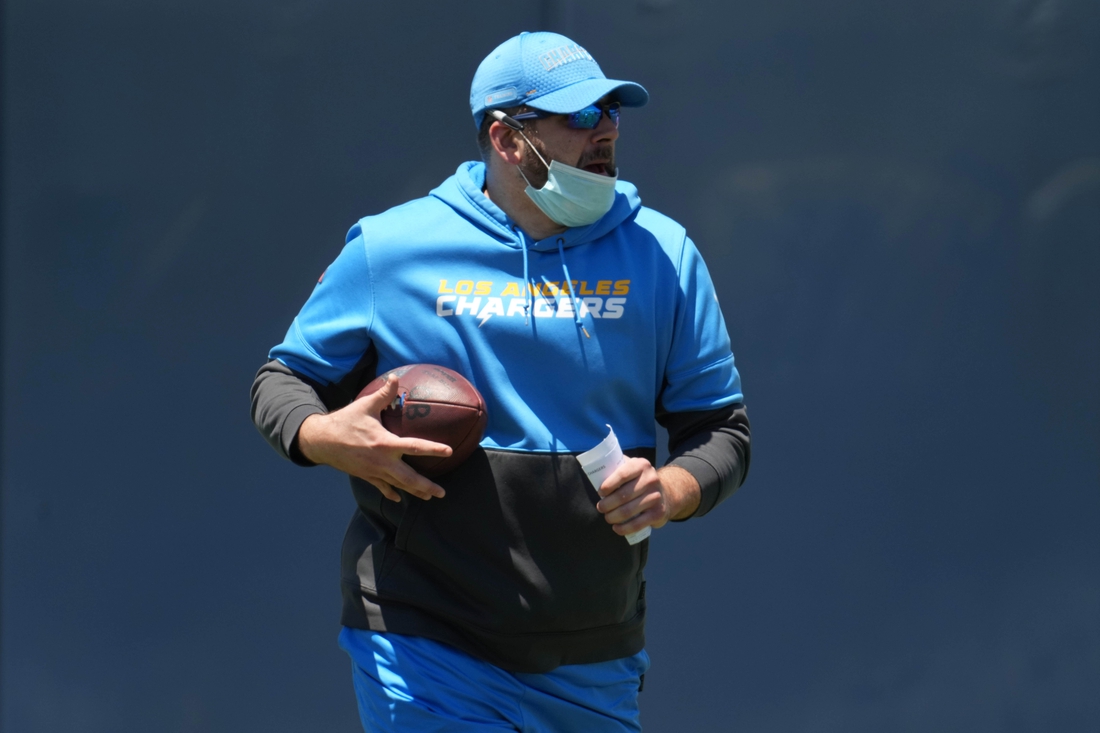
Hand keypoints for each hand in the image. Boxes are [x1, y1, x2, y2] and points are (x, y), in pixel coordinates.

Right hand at [297, 375, 452, 501]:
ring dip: (414, 492)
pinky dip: (390, 493)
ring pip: (398, 485)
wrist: (321, 441)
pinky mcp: (365, 476)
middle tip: (442, 493)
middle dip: (426, 486)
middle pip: (409, 478)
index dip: (433, 449)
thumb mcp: (364, 406)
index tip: (449, 451)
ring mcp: (373, 471)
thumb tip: (395, 377)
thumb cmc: (344, 422)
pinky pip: (381, 487)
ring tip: (429, 497)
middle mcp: (381, 461)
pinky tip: (398, 498)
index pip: (414, 447)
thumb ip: (383, 394)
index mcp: (385, 443)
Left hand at [595, 460, 700, 536]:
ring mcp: (656, 497)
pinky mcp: (658, 513)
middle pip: (623, 495)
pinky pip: (637, 524)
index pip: (622, 475)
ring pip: (627, 511)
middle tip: (600, 507)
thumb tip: (594, 475)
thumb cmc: (639, 480)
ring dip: (612, 517)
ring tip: (607, 517)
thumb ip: (616, 468)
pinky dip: (624, 528)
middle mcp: (651, 479)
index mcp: (642, 465)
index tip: (600, 492)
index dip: (608, 485)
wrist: (665, 493)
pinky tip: (616, 528)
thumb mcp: (631, 468)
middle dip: (607, 504)